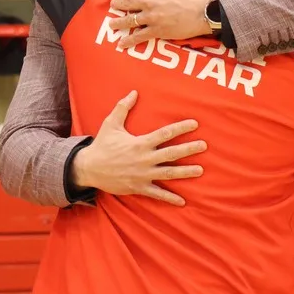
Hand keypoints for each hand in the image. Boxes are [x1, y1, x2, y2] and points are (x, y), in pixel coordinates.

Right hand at [71, 90, 205, 206]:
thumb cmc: (101, 145)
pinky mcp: (139, 187)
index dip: (180, 128)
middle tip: (204, 146)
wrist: (88, 169)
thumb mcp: (111, 124)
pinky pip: (157, 194)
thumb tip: (134, 92)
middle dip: (189, 149)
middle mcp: (144, 159)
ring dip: (185, 172)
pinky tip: (182, 202)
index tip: (194, 124)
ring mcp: (143, 175)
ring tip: (200, 170)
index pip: (165, 134)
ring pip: (168, 174)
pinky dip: (169, 198)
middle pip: (171, 154)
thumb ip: (123, 107)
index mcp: (140, 143)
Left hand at [108, 0, 212, 49]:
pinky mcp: (156, 31)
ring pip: (128, 20)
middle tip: (115, 6)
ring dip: (118, 23)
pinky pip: (138, 37)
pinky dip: (128, 41)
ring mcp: (150, 18)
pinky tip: (121, 43)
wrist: (203, 12)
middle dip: (117, 5)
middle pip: (125, 3)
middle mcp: (148, 2)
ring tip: (112, 25)